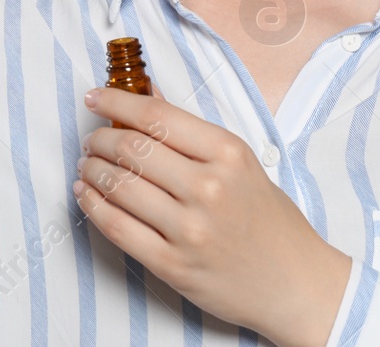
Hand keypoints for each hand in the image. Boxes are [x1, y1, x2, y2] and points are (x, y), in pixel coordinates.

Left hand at [75, 86, 352, 346]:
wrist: (294, 283)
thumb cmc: (268, 220)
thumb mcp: (240, 164)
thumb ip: (193, 134)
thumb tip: (148, 98)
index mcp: (228, 154)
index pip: (157, 116)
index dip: (116, 101)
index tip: (95, 97)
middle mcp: (208, 188)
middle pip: (133, 149)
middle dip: (100, 139)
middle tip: (92, 139)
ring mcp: (189, 229)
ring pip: (119, 187)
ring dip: (93, 170)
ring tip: (87, 164)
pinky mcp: (172, 265)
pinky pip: (118, 229)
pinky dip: (93, 207)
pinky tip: (85, 194)